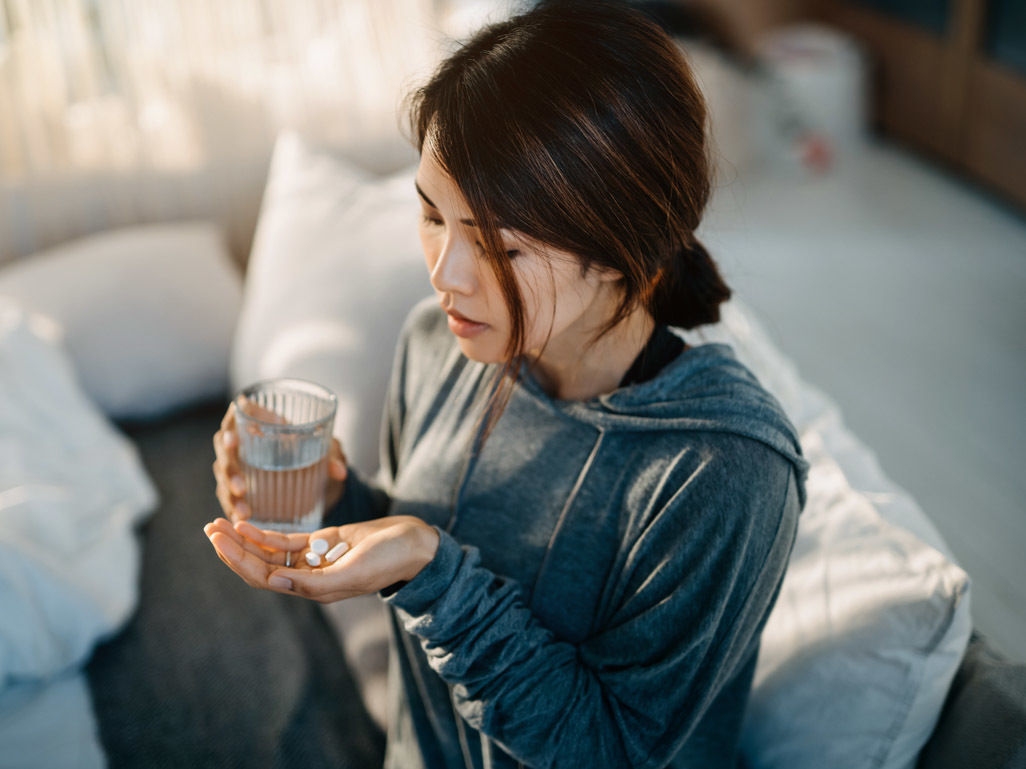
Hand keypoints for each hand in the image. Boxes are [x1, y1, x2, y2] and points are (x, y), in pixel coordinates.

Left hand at [203, 515, 439, 602]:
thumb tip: (276, 581)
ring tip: (218, 525)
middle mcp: (309, 577)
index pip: (265, 577)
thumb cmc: (390, 559)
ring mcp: (315, 560)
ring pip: (269, 553)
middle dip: (233, 549)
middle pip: (260, 566)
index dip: (238, 560)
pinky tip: (246, 524)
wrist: (414, 545)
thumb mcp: (354, 571)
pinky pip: (287, 542)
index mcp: (314, 590)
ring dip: (243, 540)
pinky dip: (265, 534)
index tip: (218, 540)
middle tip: (208, 529)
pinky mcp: (323, 543)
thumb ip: (316, 581)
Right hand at [211, 397, 348, 522]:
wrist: (307, 466)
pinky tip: (240, 520)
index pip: (240, 413)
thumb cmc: (310, 445)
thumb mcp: (324, 448)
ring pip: (222, 473)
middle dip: (230, 467)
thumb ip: (331, 455)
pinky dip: (232, 506)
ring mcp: (234, 460)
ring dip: (230, 492)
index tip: (237, 438)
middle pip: (223, 446)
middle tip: (242, 486)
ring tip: (244, 510)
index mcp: (259, 418)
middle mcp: (240, 437)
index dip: (233, 425)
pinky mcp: (233, 482)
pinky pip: (226, 493)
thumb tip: (340, 472)